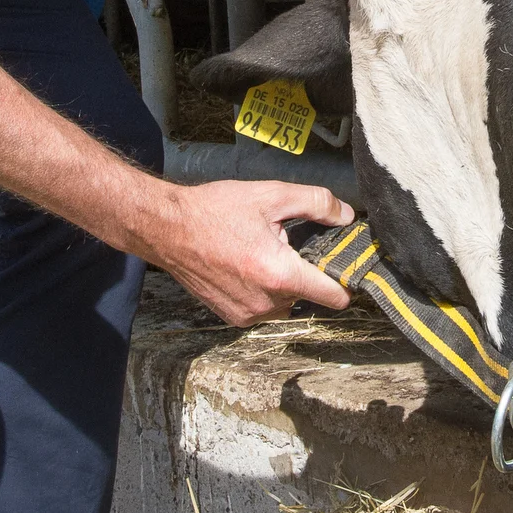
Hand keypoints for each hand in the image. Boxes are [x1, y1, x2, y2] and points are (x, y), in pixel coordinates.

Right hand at [143, 180, 354, 325]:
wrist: (167, 229)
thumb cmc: (214, 210)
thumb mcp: (270, 195)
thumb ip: (316, 203)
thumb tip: (345, 216)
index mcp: (280, 274)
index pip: (334, 297)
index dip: (345, 280)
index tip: (344, 266)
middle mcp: (266, 302)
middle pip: (309, 296)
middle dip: (303, 271)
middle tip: (285, 244)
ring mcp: (247, 314)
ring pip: (286, 303)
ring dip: (282, 283)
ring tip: (262, 254)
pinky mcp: (232, 317)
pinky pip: (263, 308)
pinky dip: (262, 291)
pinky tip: (247, 266)